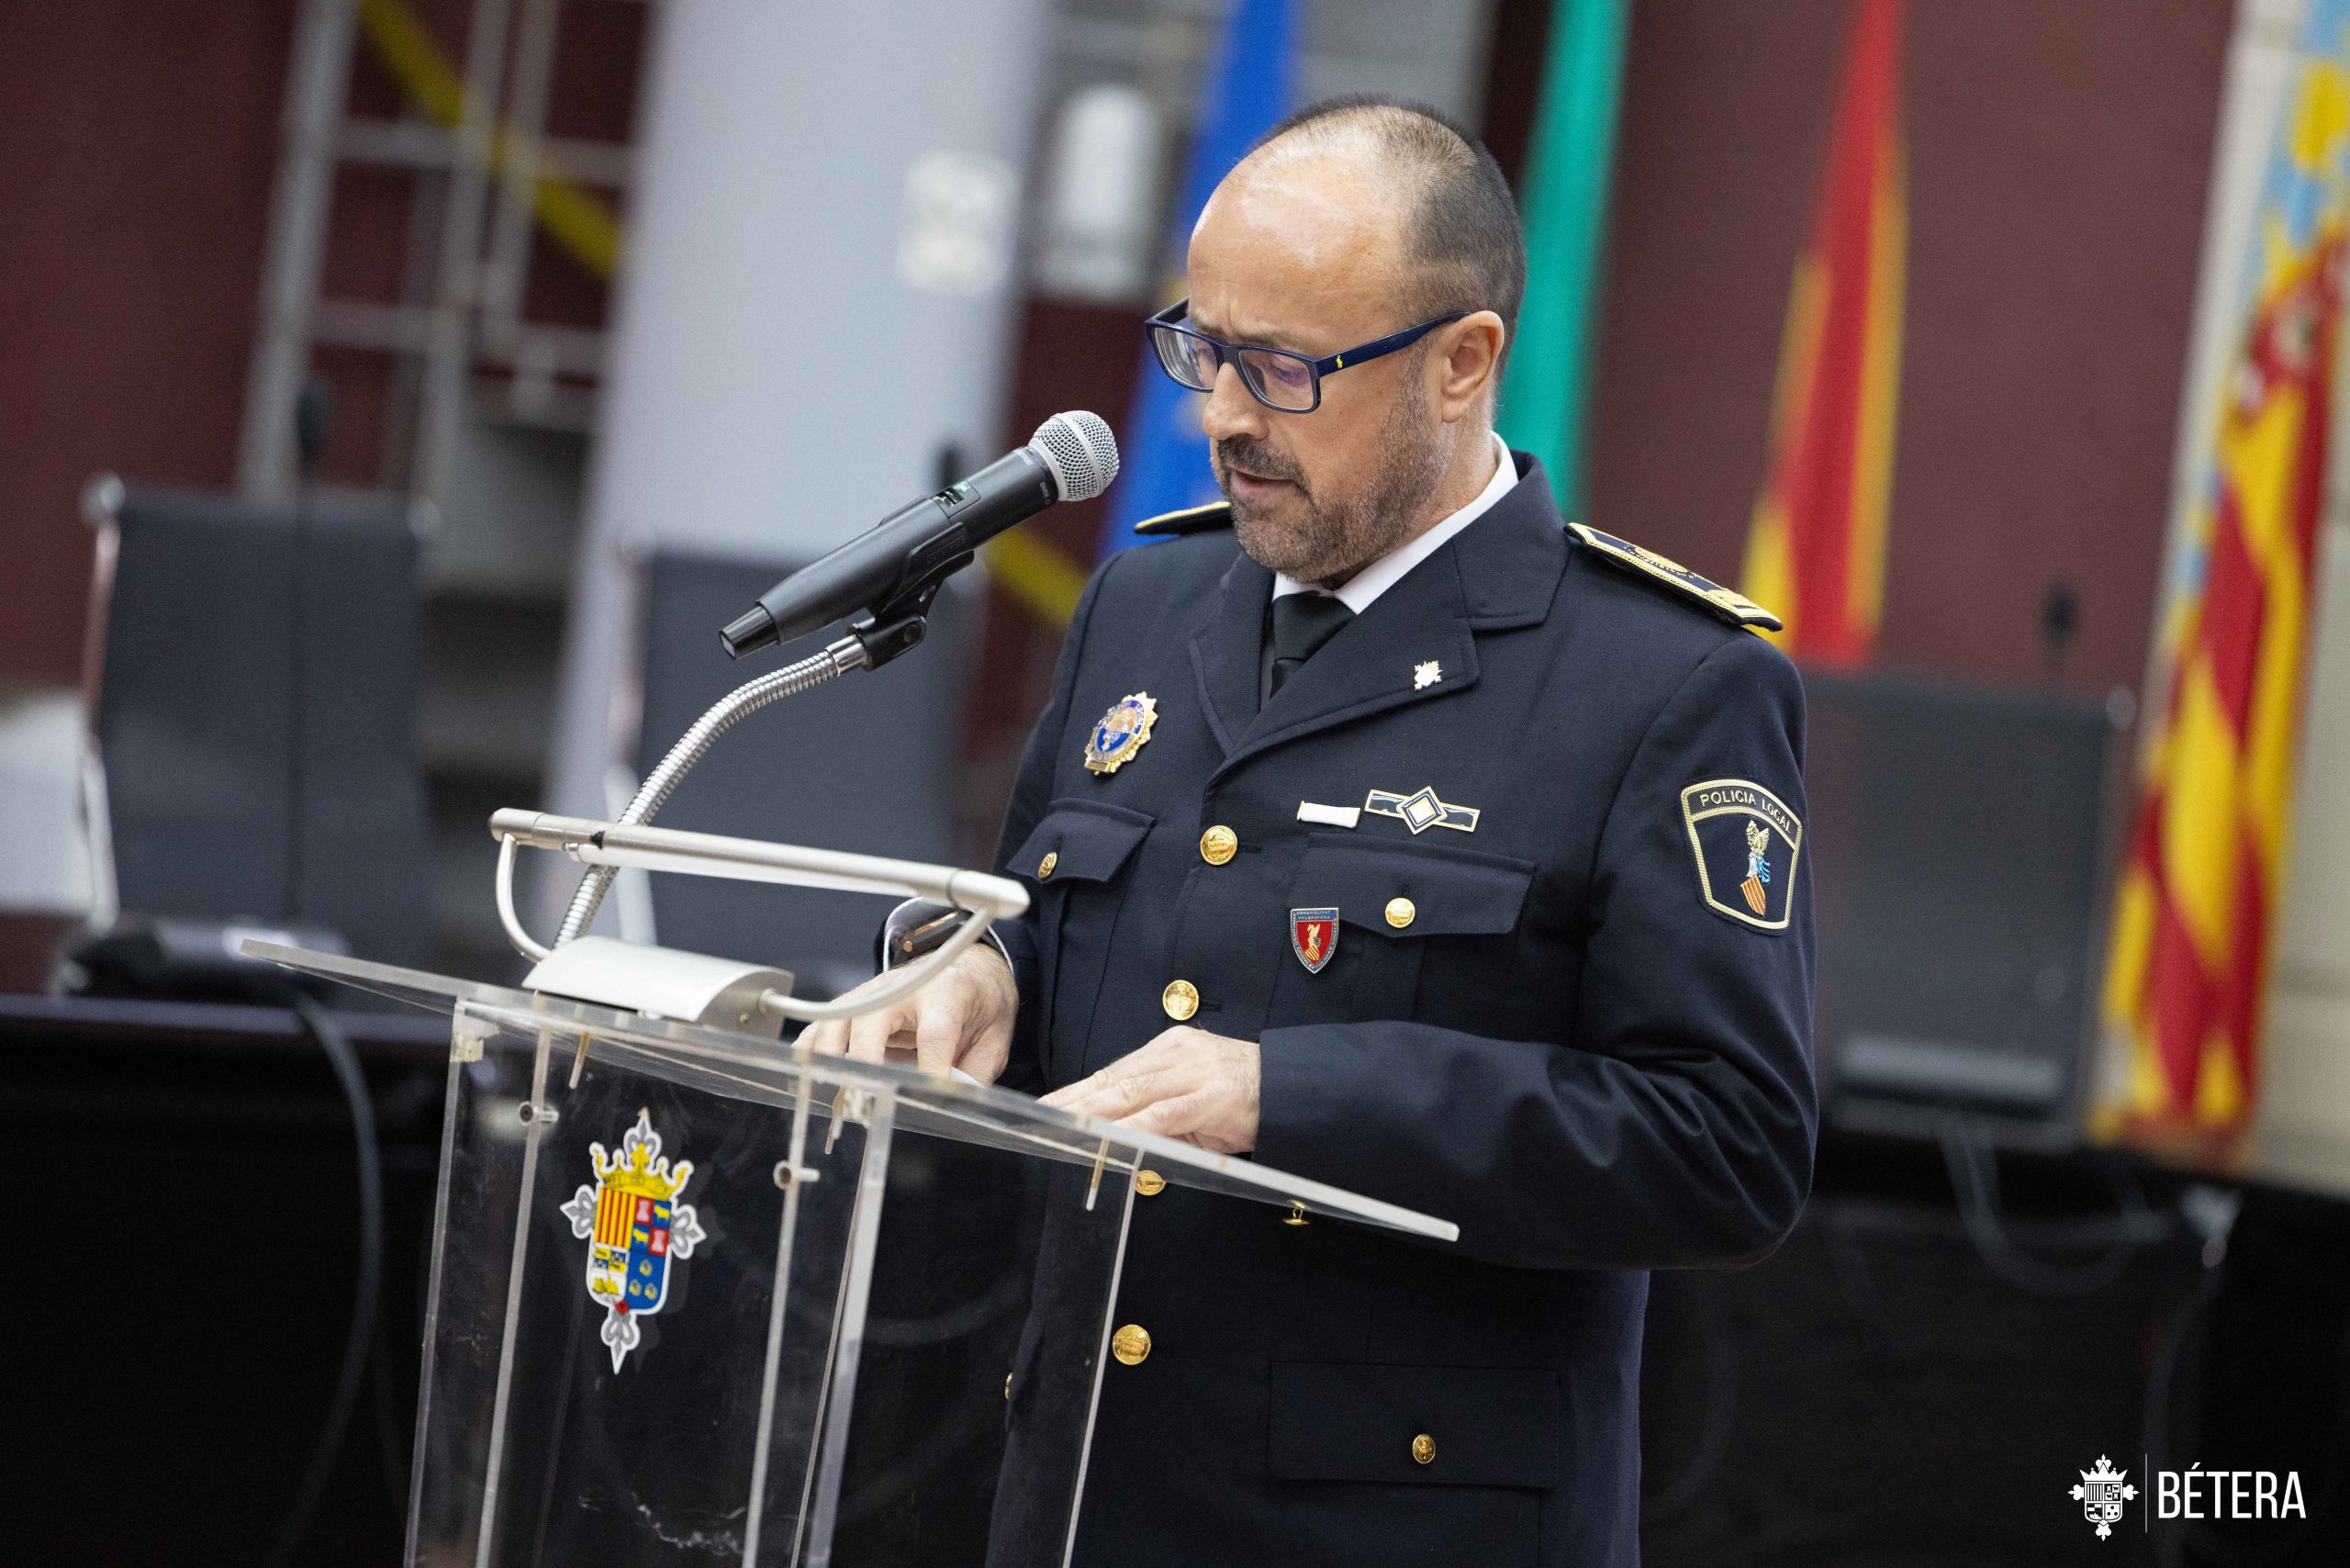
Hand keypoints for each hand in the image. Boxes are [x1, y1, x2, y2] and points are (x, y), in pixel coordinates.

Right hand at [799, 946, 1016, 1081]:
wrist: (971, 969)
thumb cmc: (981, 1004)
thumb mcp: (994, 1040)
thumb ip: (973, 1074)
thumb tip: (949, 1108)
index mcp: (947, 992)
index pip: (933, 1032)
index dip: (929, 1067)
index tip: (926, 1098)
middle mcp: (905, 988)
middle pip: (871, 1021)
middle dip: (863, 1063)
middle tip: (862, 1102)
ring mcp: (873, 993)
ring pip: (837, 1021)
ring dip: (829, 1061)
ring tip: (833, 1098)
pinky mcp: (854, 1002)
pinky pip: (822, 1025)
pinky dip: (810, 1052)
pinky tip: (808, 1078)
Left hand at [1038, 1027, 1258, 1152]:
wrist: (1294, 1087)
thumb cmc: (1243, 1096)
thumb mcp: (1194, 1097)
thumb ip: (1158, 1110)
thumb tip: (1118, 1133)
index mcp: (1167, 1051)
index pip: (1112, 1073)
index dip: (1077, 1091)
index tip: (1047, 1106)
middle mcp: (1174, 1055)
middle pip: (1112, 1080)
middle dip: (1072, 1101)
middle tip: (1039, 1116)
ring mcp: (1192, 1073)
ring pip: (1131, 1093)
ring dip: (1092, 1112)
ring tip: (1062, 1126)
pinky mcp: (1210, 1097)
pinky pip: (1164, 1114)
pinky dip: (1134, 1126)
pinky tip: (1112, 1136)